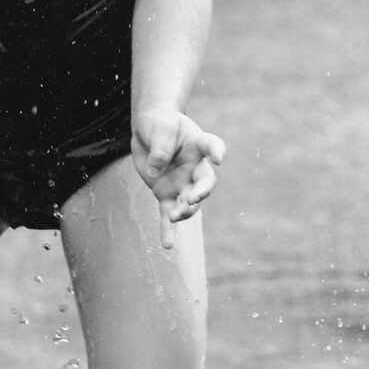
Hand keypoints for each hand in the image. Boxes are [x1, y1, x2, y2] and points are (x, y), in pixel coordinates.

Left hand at [131, 108, 225, 250]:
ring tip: (175, 215)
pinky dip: (167, 229)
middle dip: (201, 193)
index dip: (218, 152)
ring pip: (189, 203)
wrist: (149, 130)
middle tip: (191, 198)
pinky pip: (167, 214)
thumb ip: (160, 148)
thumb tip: (155, 174)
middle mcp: (194, 167)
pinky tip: (167, 245)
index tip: (219, 158)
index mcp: (198, 144)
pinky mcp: (165, 193)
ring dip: (184, 211)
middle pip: (205, 182)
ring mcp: (181, 182)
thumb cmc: (159, 123)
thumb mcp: (159, 128)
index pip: (212, 146)